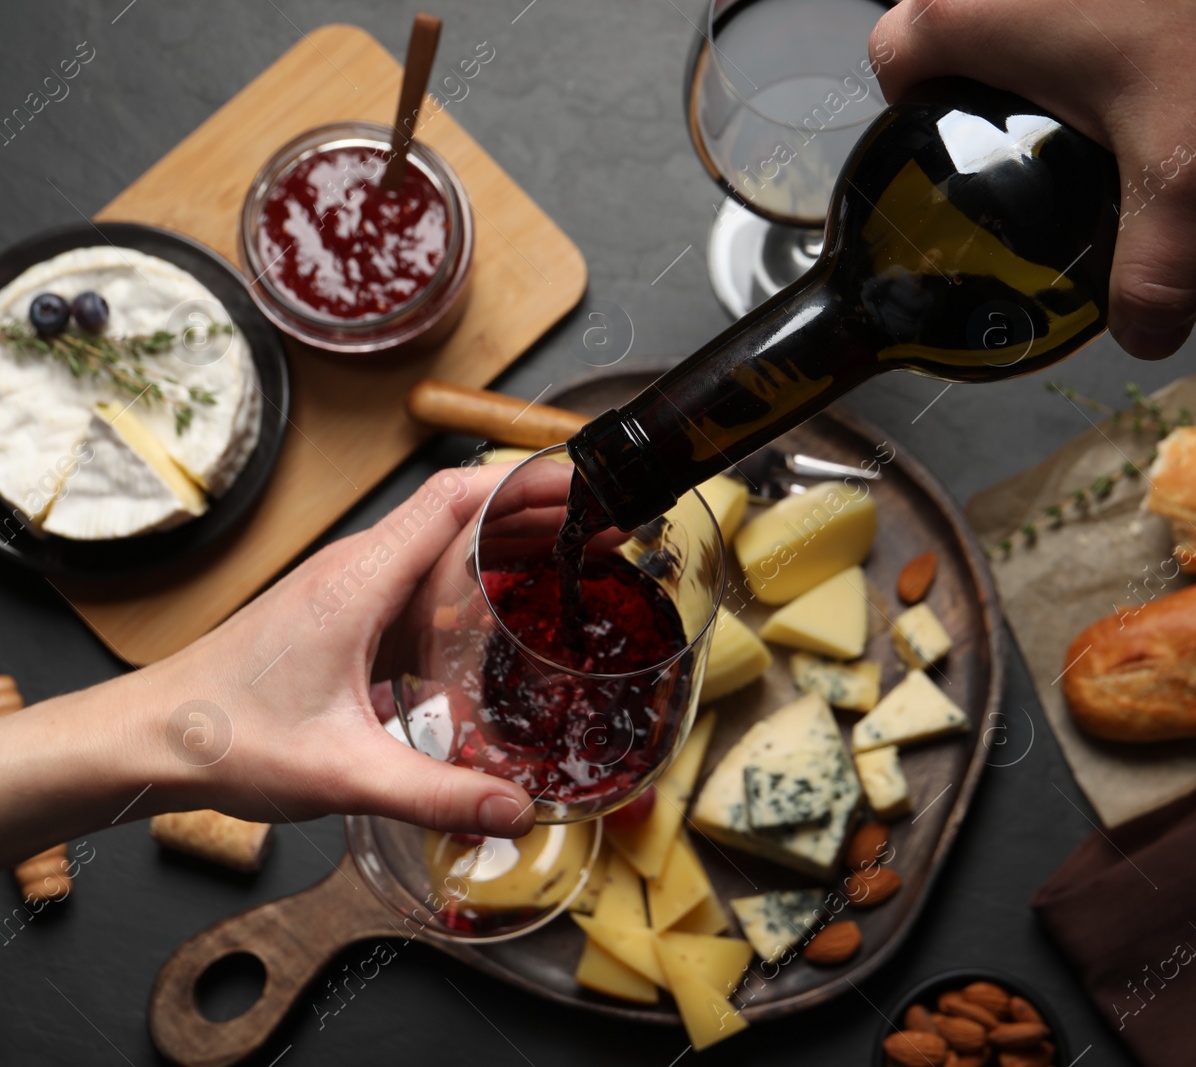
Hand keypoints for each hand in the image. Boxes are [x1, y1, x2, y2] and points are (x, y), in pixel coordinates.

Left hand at [0, 460, 588, 864]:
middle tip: (607, 530)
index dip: (525, 485)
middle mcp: (357, 572)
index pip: (454, 498)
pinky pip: (423, 583)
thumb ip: (433, 794)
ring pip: (444, 546)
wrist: (146, 741)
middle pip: (463, 515)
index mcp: (360, 581)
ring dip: (510, 545)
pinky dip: (476, 582)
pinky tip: (506, 616)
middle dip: (539, 514)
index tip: (584, 490)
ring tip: (576, 559)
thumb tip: (517, 812)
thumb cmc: (223, 738)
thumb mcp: (340, 773)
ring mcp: (349, 593)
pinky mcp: (343, 619)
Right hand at [871, 0, 1195, 358]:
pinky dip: (1095, 17)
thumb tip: (1142, 335)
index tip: (967, 153)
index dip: (915, 111)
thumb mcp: (1189, 161)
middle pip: (953, 33)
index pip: (893, 62)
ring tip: (1112, 90)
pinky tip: (1151, 39)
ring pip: (1013, 7)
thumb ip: (1160, 264)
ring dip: (1046, 47)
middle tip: (1049, 135)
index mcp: (969, 15)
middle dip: (991, 88)